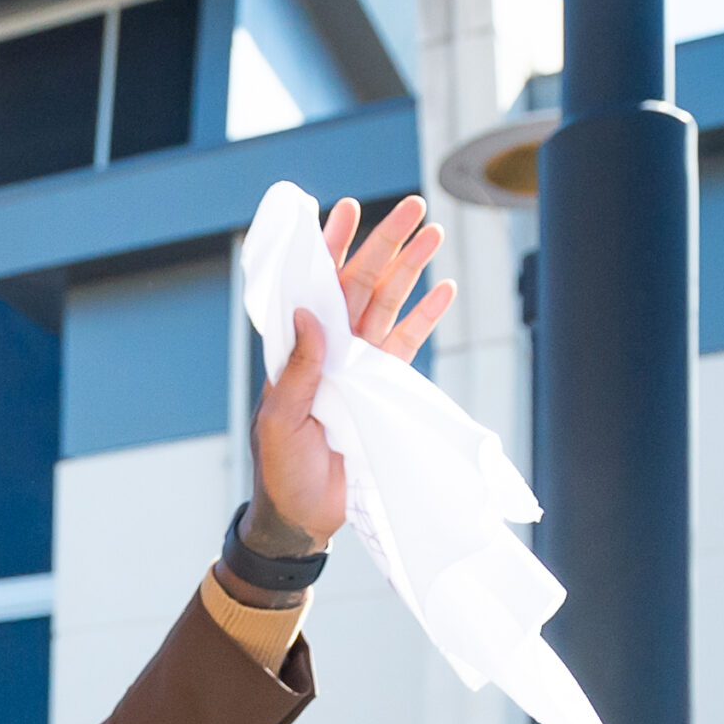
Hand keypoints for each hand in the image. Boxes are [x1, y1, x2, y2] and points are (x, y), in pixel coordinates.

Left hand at [245, 195, 457, 561]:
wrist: (304, 517)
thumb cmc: (281, 470)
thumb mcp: (280, 419)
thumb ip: (297, 369)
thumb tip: (308, 314)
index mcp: (298, 351)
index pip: (315, 288)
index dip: (329, 248)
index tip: (345, 209)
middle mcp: (330, 351)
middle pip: (361, 285)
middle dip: (385, 245)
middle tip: (412, 206)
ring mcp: (359, 368)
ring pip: (388, 306)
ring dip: (410, 270)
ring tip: (434, 233)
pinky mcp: (383, 390)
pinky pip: (407, 345)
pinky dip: (425, 317)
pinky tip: (443, 289)